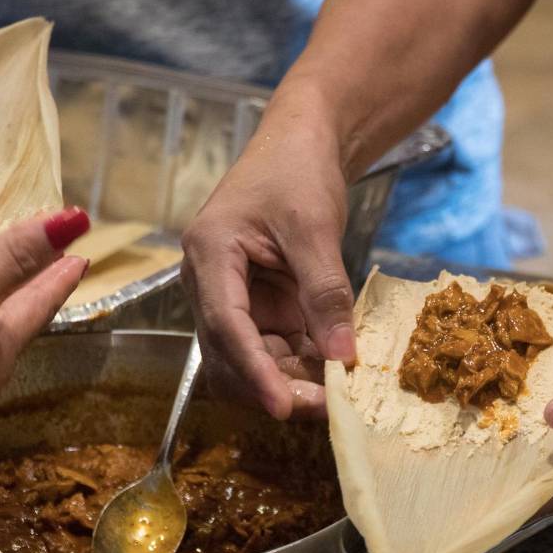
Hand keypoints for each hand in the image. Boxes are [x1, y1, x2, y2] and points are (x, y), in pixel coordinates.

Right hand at [181, 109, 354, 420]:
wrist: (301, 144)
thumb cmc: (297, 171)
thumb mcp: (315, 228)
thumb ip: (325, 293)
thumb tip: (343, 357)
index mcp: (210, 254)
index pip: (225, 324)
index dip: (253, 370)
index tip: (283, 406)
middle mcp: (210, 283)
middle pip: (230, 354)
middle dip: (273, 385)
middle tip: (324, 408)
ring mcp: (234, 298)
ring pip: (251, 359)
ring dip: (289, 380)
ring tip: (336, 396)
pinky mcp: (258, 306)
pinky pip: (275, 347)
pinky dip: (301, 365)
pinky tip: (334, 375)